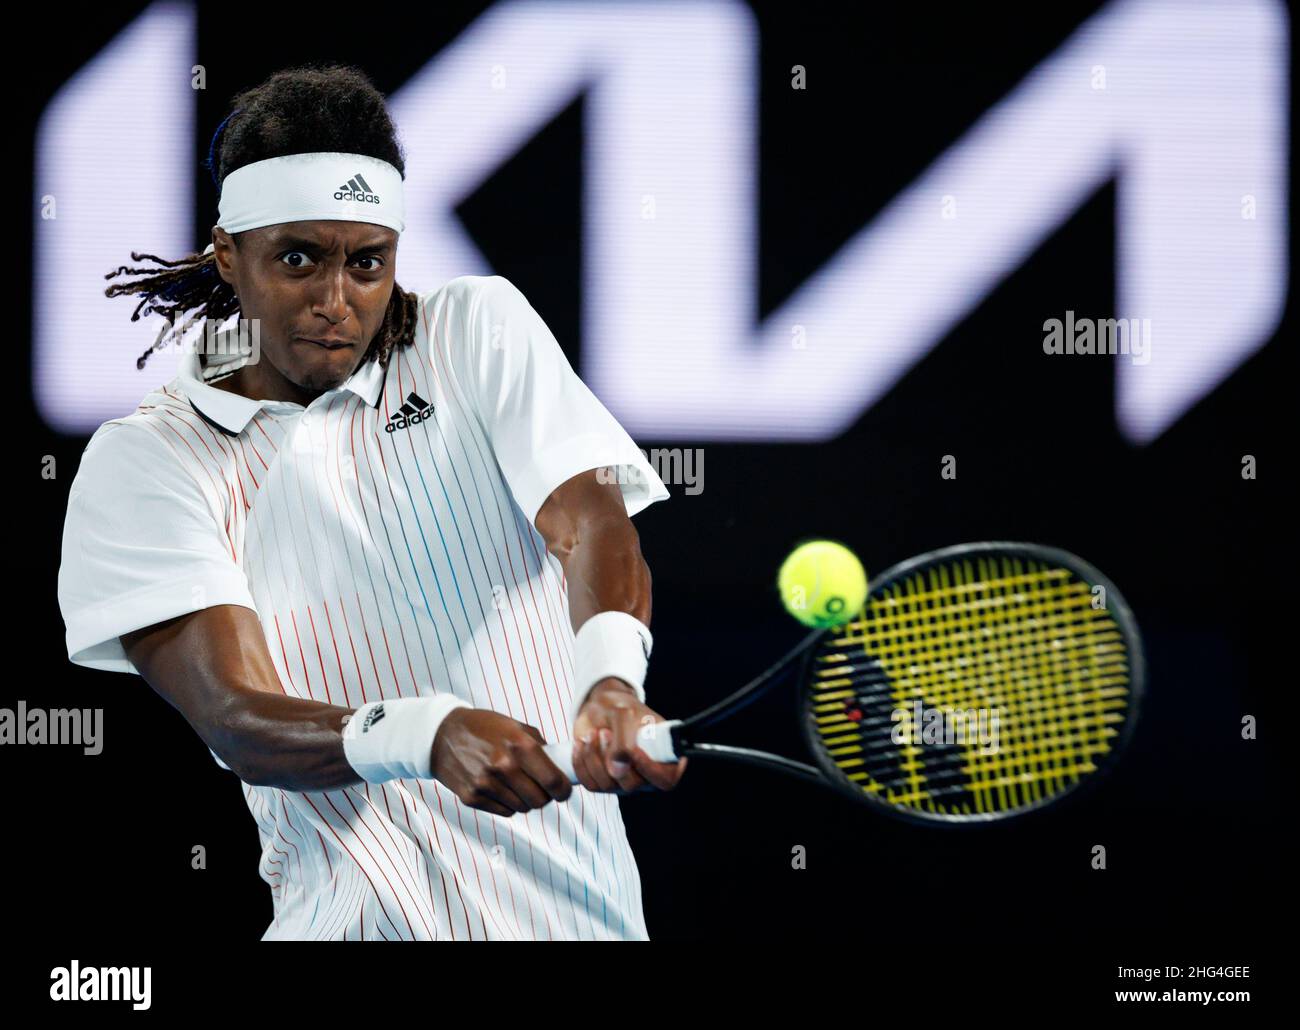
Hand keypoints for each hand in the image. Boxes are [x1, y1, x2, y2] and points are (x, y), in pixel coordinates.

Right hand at [431, 708, 571, 815]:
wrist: (442, 735)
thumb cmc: (483, 727)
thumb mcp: (515, 726)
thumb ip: (539, 747)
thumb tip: (560, 768)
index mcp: (520, 745)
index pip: (554, 782)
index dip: (564, 790)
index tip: (564, 790)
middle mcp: (504, 766)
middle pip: (540, 800)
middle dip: (545, 796)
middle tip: (541, 787)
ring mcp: (486, 784)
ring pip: (523, 808)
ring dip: (525, 799)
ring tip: (517, 783)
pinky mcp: (472, 797)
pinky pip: (505, 811)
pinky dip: (508, 803)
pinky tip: (501, 787)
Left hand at [569, 678, 688, 793]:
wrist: (599, 708)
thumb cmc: (619, 708)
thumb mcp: (624, 714)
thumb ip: (624, 741)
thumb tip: (617, 771)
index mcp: (664, 756)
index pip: (666, 778)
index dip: (650, 769)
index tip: (634, 750)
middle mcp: (646, 774)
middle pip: (632, 784)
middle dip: (612, 757)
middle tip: (605, 732)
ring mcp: (624, 781)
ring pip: (608, 785)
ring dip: (594, 756)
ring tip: (594, 733)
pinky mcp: (603, 782)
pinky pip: (591, 784)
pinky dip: (582, 763)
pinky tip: (582, 744)